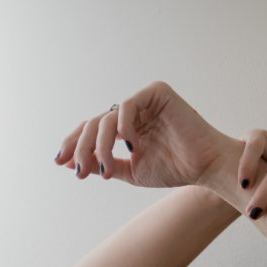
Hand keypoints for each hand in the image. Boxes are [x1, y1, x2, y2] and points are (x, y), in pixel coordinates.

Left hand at [54, 81, 223, 187]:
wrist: (205, 168)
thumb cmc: (175, 169)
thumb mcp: (131, 172)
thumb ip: (106, 165)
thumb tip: (72, 164)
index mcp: (127, 127)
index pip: (92, 129)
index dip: (74, 144)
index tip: (61, 164)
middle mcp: (134, 112)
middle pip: (93, 123)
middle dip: (81, 149)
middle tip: (80, 172)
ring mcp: (145, 101)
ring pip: (106, 118)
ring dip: (99, 146)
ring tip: (106, 170)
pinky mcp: (158, 93)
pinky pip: (128, 105)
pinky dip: (124, 127)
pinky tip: (131, 147)